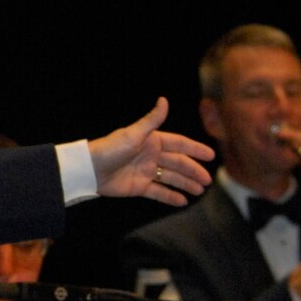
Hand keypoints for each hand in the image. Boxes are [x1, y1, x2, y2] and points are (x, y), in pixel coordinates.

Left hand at [86, 98, 213, 205]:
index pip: (179, 144)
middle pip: (178, 163)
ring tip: (199, 191)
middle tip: (208, 180)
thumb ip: (152, 120)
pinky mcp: (139, 187)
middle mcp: (151, 155)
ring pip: (171, 178)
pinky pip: (158, 192)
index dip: (195, 149)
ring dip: (185, 184)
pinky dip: (170, 196)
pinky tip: (183, 201)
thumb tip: (164, 100)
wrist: (90, 170)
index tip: (211, 155)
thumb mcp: (134, 134)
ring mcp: (146, 171)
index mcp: (152, 141)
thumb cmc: (111, 148)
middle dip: (193, 171)